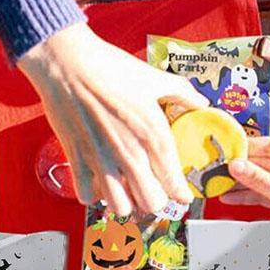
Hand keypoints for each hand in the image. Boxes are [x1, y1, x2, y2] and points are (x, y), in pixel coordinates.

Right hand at [19, 22, 207, 215]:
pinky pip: (87, 197)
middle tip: (151, 189)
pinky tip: (98, 181)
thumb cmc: (110, 68)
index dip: (181, 194)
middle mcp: (130, 154)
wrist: (67, 62)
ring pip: (120, 208)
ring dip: (125, 202)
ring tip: (125, 189)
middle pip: (151, 204)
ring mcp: (102, 160)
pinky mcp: (77, 160)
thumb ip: (182, 93)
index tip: (180, 194)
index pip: (174, 183)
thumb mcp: (154, 78)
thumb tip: (202, 102)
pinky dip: (94, 194)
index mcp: (153, 135)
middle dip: (155, 201)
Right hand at [223, 136, 269, 262]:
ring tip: (221, 183)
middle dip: (243, 167)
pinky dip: (248, 196)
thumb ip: (259, 179)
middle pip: (266, 162)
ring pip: (262, 180)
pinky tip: (232, 197)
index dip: (251, 147)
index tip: (231, 149)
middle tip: (221, 168)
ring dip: (242, 183)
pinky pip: (264, 194)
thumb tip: (237, 166)